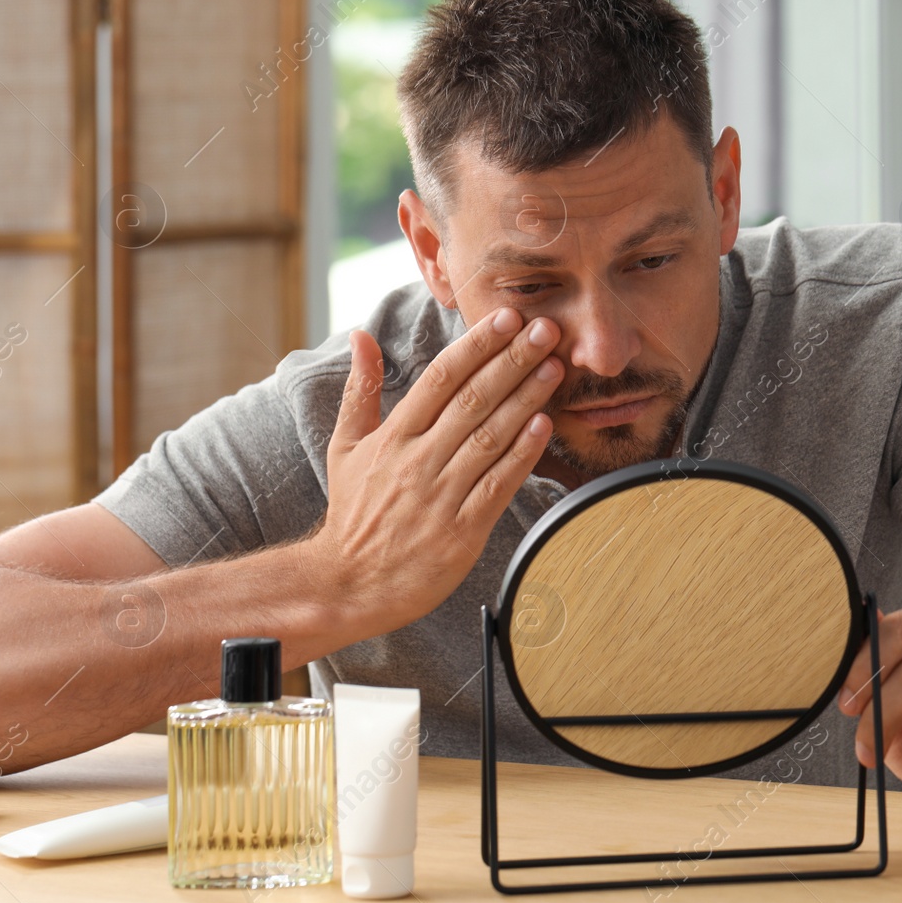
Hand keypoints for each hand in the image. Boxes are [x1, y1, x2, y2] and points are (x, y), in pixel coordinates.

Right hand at [313, 308, 562, 625]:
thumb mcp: (347, 446)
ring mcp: (441, 495)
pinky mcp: (462, 530)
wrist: (349, 583)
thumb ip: (361, 390)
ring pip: (490, 437)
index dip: (476, 346)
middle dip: (512, 361)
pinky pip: (497, 485)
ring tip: (554, 368)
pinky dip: (522, 455)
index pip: (440, 379)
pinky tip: (545, 427)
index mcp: (393, 437)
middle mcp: (417, 460)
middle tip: (546, 330)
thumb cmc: (354, 512)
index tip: (506, 320)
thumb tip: (362, 335)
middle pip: (472, 400)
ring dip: (526, 399)